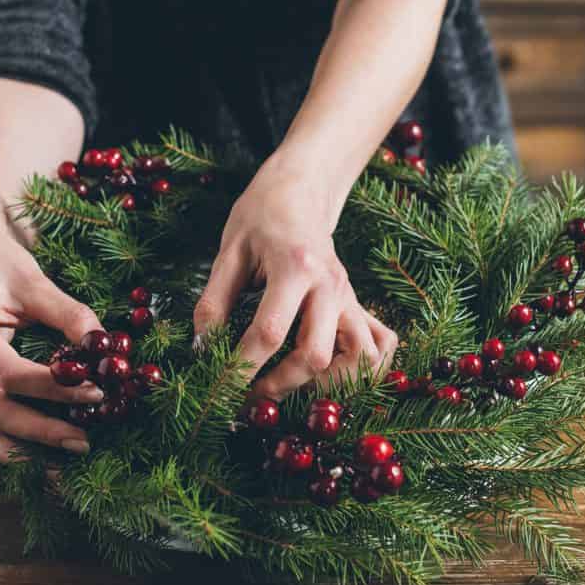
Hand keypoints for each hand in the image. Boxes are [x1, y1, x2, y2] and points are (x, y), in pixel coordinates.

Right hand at [0, 210, 105, 461]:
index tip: (96, 393)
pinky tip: (37, 456)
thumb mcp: (36, 281)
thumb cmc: (0, 262)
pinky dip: (4, 446)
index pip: (10, 374)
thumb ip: (70, 314)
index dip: (54, 389)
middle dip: (40, 433)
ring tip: (64, 464)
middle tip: (85, 442)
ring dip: (21, 452)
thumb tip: (106, 348)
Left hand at [194, 149, 396, 398]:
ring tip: (292, 385)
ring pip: (359, 359)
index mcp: (295, 267)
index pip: (269, 332)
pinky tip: (333, 376)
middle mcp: (331, 285)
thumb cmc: (261, 217)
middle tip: (251, 394)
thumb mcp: (229, 251)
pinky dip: (364, 370)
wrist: (301, 191)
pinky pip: (381, 346)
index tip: (220, 388)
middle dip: (282, 383)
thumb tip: (204, 349)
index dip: (241, 368)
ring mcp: (351, 296)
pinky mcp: (360, 304)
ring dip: (327, 383)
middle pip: (316, 354)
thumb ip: (214, 302)